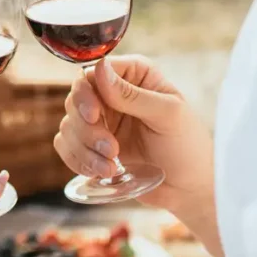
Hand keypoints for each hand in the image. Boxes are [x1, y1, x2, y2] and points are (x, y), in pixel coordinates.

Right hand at [56, 56, 214, 217]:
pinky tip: (104, 171)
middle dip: (88, 129)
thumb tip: (100, 69)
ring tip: (112, 167)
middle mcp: (112, 93)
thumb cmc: (188, 146)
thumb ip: (133, 95)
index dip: (86, 94)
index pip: (92, 72)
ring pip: (69, 126)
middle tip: (111, 149)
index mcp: (133, 75)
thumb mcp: (168, 115)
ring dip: (85, 150)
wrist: (188, 188)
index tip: (94, 116)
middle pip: (75, 100)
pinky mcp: (93, 146)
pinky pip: (67, 147)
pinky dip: (79, 161)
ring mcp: (101, 120)